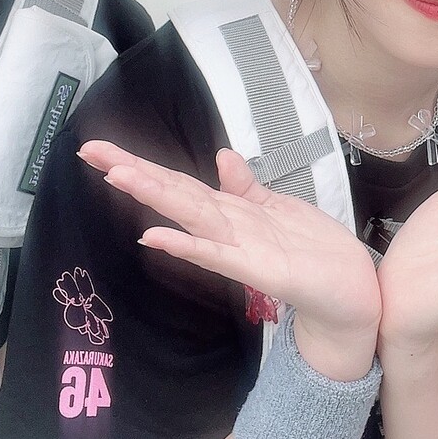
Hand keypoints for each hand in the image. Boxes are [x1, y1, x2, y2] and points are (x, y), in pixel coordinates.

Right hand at [78, 142, 381, 348]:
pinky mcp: (256, 268)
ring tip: (116, 175)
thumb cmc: (312, 251)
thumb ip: (245, 187)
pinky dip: (186, 244)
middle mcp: (225, 229)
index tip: (100, 146)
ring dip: (154, 196)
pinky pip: (216, 255)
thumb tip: (220, 155)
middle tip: (89, 151)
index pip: (179, 182)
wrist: (348, 291)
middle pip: (174, 194)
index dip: (142, 164)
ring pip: (189, 216)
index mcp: (229, 211)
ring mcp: (237, 248)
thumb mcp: (278, 208)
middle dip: (133, 172)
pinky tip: (154, 236)